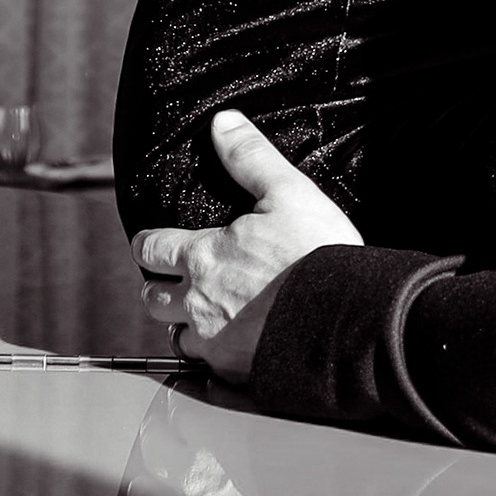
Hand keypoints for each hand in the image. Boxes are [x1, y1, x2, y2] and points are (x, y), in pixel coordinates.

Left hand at [132, 110, 360, 377]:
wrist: (347, 319)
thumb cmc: (318, 255)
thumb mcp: (290, 192)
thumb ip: (251, 157)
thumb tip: (223, 123)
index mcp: (203, 257)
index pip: (151, 250)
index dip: (149, 244)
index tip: (153, 244)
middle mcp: (198, 303)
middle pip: (153, 299)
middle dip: (158, 288)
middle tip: (172, 282)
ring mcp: (215, 342)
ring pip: (177, 337)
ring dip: (183, 326)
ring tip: (201, 318)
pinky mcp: (236, 372)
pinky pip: (208, 369)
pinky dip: (213, 358)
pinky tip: (230, 350)